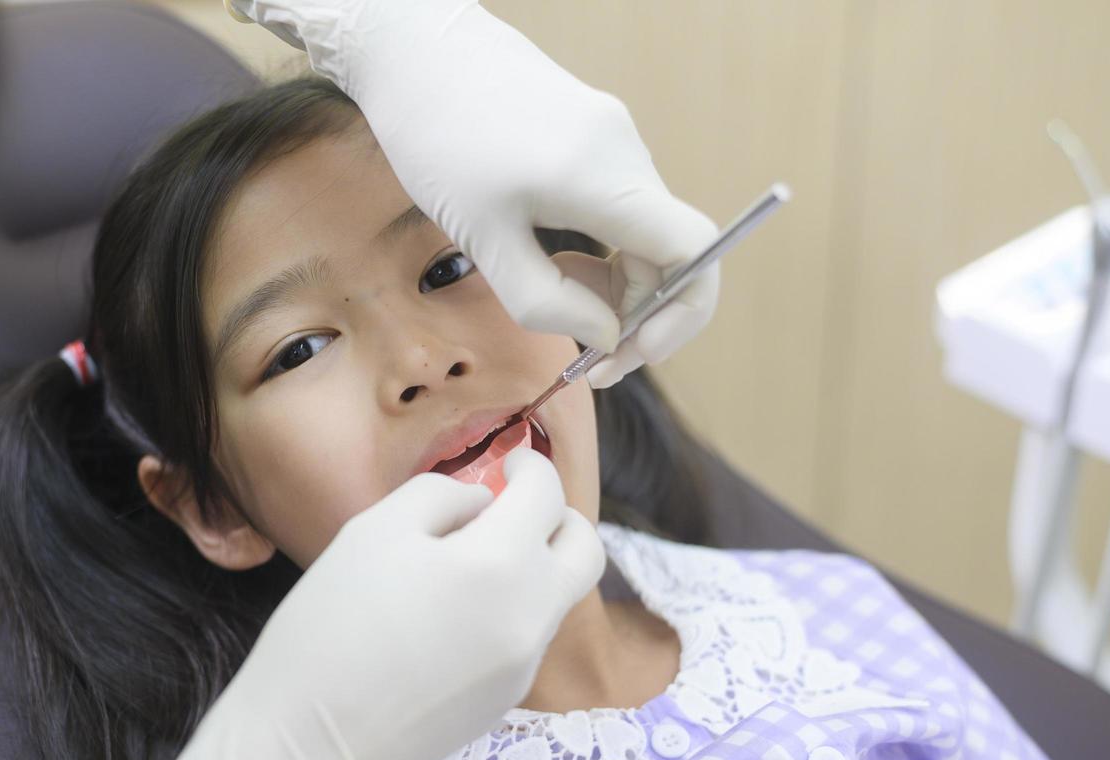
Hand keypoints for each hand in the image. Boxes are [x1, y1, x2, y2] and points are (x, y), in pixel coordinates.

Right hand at [131, 448, 603, 759]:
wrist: (306, 743)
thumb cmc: (329, 625)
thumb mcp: (374, 531)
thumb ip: (441, 498)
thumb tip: (481, 507)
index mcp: (500, 565)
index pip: (546, 495)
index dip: (530, 466)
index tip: (509, 461)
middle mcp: (530, 616)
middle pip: (585, 550)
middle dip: (559, 516)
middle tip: (514, 507)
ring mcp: (523, 666)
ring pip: (557, 596)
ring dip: (532, 565)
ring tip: (466, 563)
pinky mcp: (505, 702)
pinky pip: (525, 637)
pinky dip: (507, 610)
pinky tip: (447, 619)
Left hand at [227, 0, 719, 387]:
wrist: (415, 51)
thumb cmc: (438, 139)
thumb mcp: (484, 239)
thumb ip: (547, 300)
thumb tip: (605, 336)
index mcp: (605, 178)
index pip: (694, 253)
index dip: (679, 316)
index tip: (630, 351)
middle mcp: (626, 154)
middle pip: (672, 253)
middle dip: (639, 316)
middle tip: (592, 359)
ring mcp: (614, 140)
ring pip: (645, 234)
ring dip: (617, 287)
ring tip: (561, 306)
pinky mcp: (595, 135)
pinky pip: (622, 209)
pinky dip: (603, 252)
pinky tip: (556, 261)